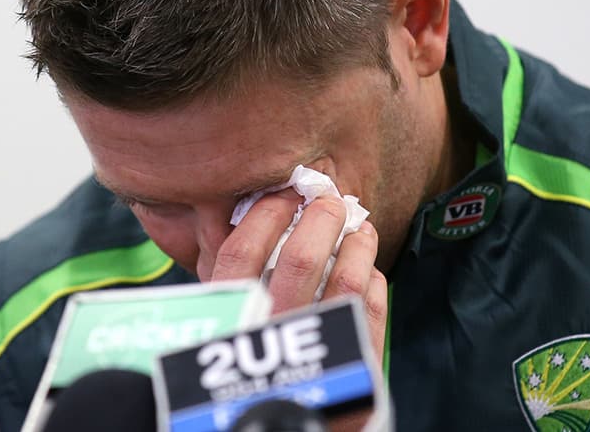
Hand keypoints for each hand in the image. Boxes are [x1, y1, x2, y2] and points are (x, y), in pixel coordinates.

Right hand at [210, 189, 388, 361]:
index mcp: (230, 330)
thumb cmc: (240, 395)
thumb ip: (226, 304)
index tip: (282, 194)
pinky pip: (371, 314)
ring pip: (344, 282)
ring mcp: (318, 356)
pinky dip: (374, 282)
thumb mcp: (216, 351)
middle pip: (298, 261)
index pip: (240, 257)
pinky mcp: (357, 373)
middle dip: (319, 220)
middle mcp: (272, 342)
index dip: (264, 217)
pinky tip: (370, 269)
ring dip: (356, 245)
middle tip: (329, 199)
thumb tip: (247, 239)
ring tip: (359, 225)